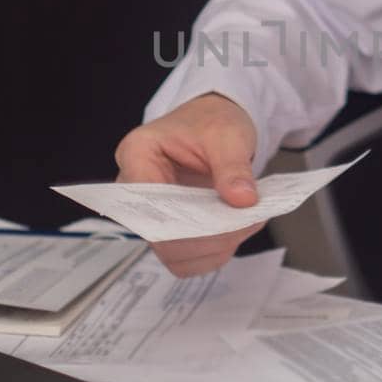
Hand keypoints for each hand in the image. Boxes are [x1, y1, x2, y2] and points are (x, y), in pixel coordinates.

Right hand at [113, 92, 264, 276]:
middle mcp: (135, 191)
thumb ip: (233, 167)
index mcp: (137, 155)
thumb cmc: (212, 122)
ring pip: (174, 254)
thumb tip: (243, 201)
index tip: (227, 217)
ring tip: (245, 221)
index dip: (186, 220)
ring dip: (214, 248)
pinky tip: (236, 229)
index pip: (147, 203)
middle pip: (160, 236)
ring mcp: (151, 214)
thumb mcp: (228, 134)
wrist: (215, 125)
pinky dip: (215, 252)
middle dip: (207, 236)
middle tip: (246, 220)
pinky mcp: (170, 230)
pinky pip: (187, 258)